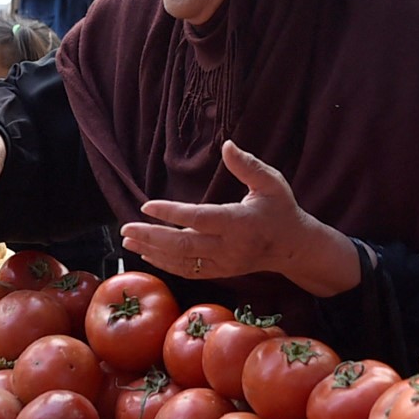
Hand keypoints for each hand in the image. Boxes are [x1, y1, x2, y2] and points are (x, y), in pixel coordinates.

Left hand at [120, 141, 360, 296]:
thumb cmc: (280, 209)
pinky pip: (188, 271)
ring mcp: (224, 264)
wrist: (293, 247)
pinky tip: (147, 253)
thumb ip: (248, 165)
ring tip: (128, 240)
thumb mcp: (271, 182)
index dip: (172, 213)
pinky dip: (165, 264)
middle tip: (125, 228)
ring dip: (152, 251)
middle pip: (184, 245)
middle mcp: (230, 247)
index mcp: (241, 223)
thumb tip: (226, 145)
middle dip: (151, 237)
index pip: (200, 218)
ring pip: (182, 261)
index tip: (146, 206)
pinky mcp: (220, 272)